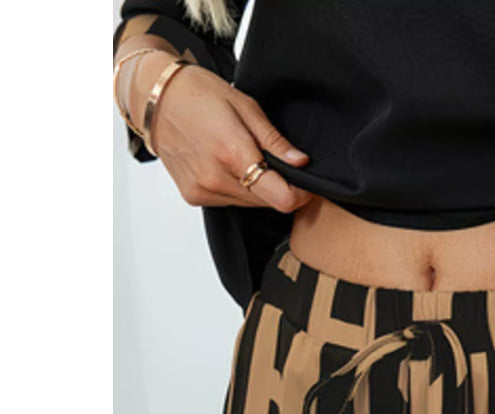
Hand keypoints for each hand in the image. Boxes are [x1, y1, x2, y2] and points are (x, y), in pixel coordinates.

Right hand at [131, 51, 314, 213]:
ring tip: (244, 158)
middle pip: (267, 202)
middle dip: (278, 187)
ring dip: (256, 188)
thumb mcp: (246, 107)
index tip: (304, 183)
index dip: (299, 194)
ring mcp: (203, 190)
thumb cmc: (199, 94)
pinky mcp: (193, 196)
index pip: (281, 198)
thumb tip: (301, 163)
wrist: (155, 98)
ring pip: (249, 204)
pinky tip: (225, 165)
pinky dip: (236, 189)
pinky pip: (229, 202)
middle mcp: (216, 178)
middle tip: (273, 162)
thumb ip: (275, 141)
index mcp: (233, 153)